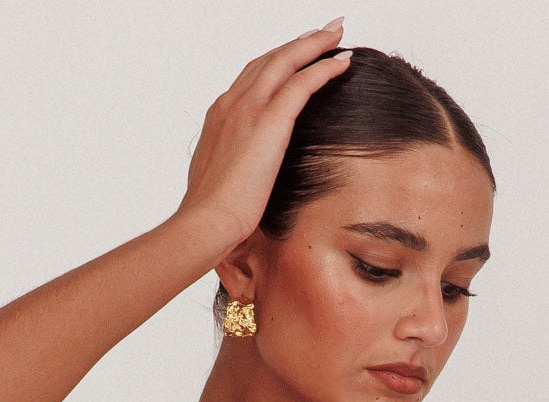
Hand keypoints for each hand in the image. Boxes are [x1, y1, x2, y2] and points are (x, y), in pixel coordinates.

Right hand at [176, 22, 350, 253]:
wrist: (206, 222)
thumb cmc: (211, 215)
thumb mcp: (220, 181)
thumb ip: (232, 165)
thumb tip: (241, 174)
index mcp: (220, 116)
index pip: (252, 76)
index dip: (276, 61)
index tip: (295, 54)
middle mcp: (232, 103)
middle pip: (270, 59)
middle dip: (299, 43)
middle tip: (323, 32)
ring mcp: (249, 109)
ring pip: (287, 60)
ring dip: (315, 44)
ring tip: (337, 34)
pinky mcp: (269, 121)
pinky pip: (302, 83)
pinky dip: (324, 68)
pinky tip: (342, 62)